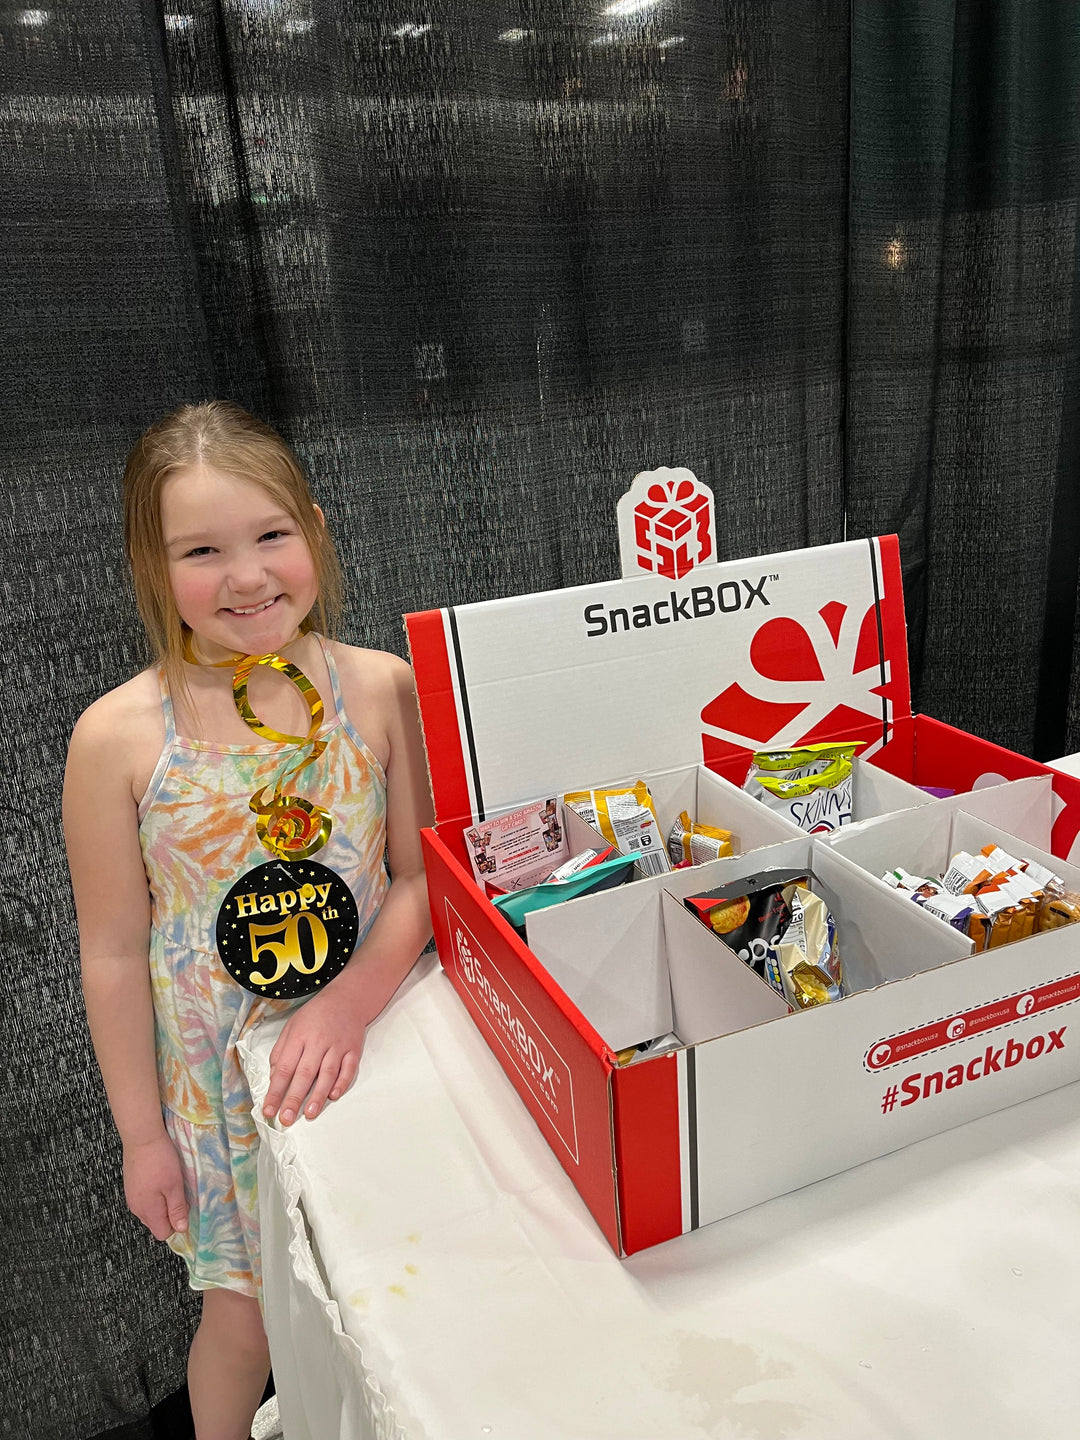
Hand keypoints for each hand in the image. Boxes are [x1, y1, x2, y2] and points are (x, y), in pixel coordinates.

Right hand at [123, 1134, 188, 1240]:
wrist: (141, 1138)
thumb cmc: (160, 1161)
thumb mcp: (174, 1185)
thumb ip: (177, 1209)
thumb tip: (181, 1229)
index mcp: (148, 1211)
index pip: (162, 1233)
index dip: (176, 1225)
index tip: (185, 1209)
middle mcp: (136, 1208)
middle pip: (155, 1223)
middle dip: (170, 1214)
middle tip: (180, 1194)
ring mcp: (131, 1197)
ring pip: (150, 1211)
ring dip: (162, 1204)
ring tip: (170, 1185)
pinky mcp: (130, 1186)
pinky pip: (144, 1200)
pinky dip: (154, 1196)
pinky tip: (159, 1179)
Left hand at [262, 987, 366, 1126]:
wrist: (347, 999)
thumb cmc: (315, 1015)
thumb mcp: (291, 1027)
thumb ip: (280, 1052)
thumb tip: (274, 1079)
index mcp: (299, 1036)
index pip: (284, 1068)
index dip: (275, 1091)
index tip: (268, 1109)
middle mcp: (318, 1042)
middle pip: (304, 1074)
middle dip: (294, 1098)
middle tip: (286, 1118)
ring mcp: (338, 1046)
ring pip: (327, 1074)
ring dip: (318, 1095)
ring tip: (309, 1114)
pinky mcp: (353, 1050)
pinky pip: (348, 1069)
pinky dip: (342, 1083)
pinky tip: (333, 1096)